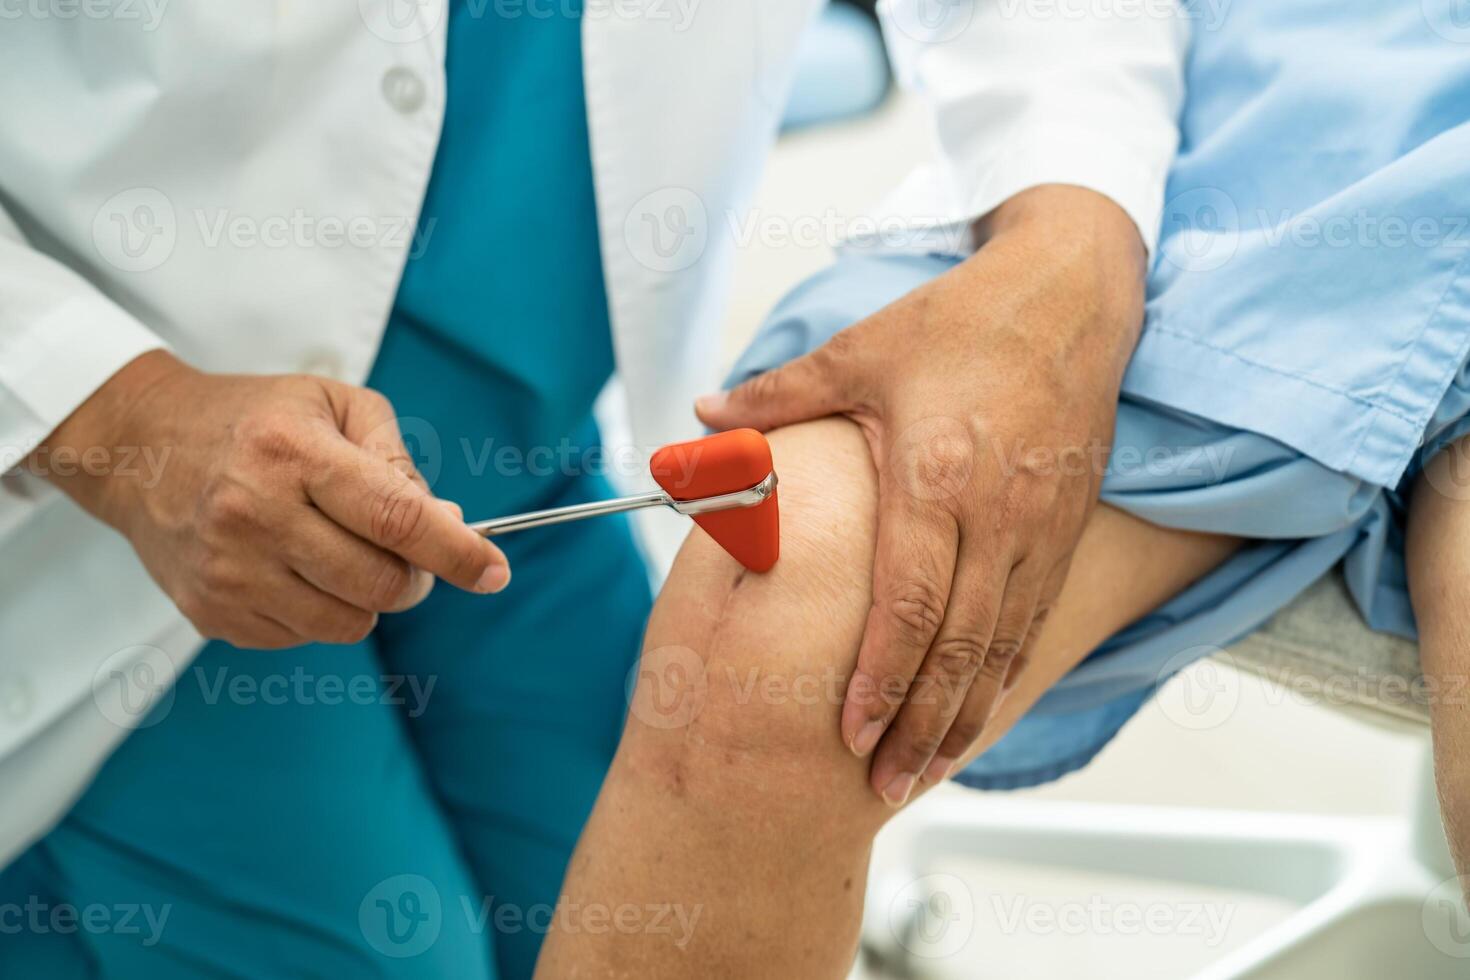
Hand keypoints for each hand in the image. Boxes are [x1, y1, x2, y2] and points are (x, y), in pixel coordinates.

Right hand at [35, 350, 508, 648]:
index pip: (395, 517)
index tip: (493, 572)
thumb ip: (400, 465)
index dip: (456, 552)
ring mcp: (229, 571)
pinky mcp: (212, 611)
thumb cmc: (256, 420)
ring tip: (341, 553)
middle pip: (379, 583)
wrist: (139, 447)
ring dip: (367, 598)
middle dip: (415, 577)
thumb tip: (449, 526)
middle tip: (406, 554)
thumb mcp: (336, 407)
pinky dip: (320, 610)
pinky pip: (302, 637)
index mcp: (293, 453)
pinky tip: (294, 568)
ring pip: (347, 622)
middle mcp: (255, 514)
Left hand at [697, 185, 1146, 804]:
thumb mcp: (861, 352)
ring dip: (965, 716)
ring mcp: (1038, 528)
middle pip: (959, 647)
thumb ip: (776, 398)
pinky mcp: (1064, 530)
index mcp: (936, 475)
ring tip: (928, 770)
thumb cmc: (968, 320)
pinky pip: (1034, 621)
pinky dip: (1005, 676)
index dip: (879, 676)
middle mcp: (995, 515)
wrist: (1074, 294)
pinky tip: (980, 710)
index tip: (852, 730)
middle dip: (921, 724)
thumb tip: (700, 421)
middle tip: (887, 783)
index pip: (908, 603)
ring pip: (1003, 647)